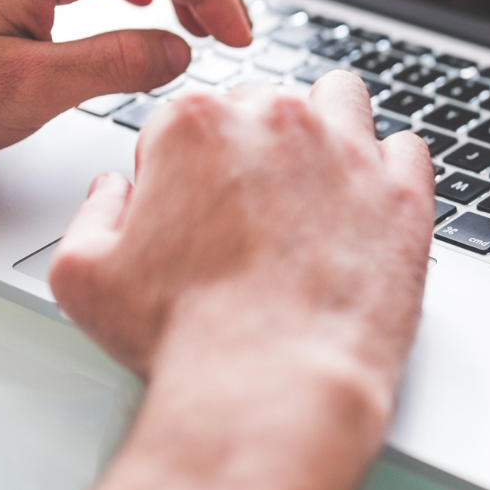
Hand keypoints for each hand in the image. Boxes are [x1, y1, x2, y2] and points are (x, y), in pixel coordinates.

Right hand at [49, 71, 434, 433]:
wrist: (270, 389)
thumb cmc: (183, 338)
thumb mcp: (82, 276)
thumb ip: (91, 213)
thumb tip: (113, 191)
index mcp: (194, 125)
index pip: (184, 117)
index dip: (180, 167)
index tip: (187, 210)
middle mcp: (274, 122)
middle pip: (261, 105)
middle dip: (252, 146)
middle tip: (247, 211)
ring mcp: (347, 152)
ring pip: (339, 100)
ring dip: (325, 128)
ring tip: (314, 185)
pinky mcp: (403, 193)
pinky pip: (407, 148)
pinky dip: (389, 169)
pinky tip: (369, 204)